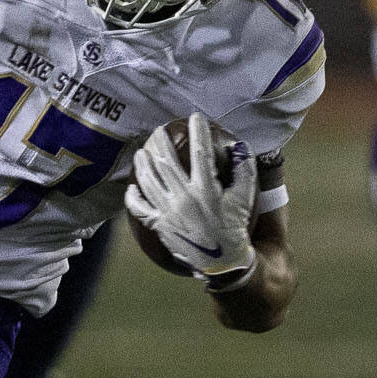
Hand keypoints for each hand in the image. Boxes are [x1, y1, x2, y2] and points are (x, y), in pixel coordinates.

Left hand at [124, 113, 255, 280]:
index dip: (198, 132)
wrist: (220, 260)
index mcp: (206, 190)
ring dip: (143, 164)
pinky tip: (132, 186)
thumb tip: (240, 147)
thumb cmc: (234, 226)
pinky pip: (139, 209)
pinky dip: (133, 197)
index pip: (200, 153)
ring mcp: (167, 212)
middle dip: (161, 143)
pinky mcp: (158, 225)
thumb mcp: (244, 198)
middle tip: (158, 130)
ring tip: (141, 152)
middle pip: (166, 163)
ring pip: (148, 182)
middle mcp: (183, 199)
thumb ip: (243, 171)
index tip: (195, 117)